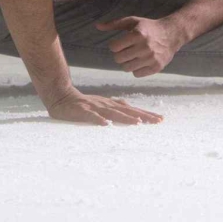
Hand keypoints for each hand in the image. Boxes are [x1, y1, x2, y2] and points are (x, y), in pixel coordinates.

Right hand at [45, 89, 162, 125]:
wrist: (62, 96)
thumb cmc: (83, 103)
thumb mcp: (102, 104)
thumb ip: (115, 107)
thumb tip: (131, 109)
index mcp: (111, 104)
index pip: (132, 109)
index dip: (146, 114)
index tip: (160, 119)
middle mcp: (106, 105)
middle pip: (128, 111)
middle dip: (143, 116)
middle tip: (157, 121)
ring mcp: (95, 107)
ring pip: (113, 113)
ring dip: (126, 118)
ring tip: (138, 123)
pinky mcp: (83, 111)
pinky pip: (92, 117)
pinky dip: (99, 120)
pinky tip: (105, 125)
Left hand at [96, 15, 183, 77]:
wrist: (171, 34)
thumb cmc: (148, 27)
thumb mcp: (132, 21)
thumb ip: (114, 24)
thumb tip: (97, 26)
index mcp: (138, 34)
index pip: (114, 47)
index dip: (114, 45)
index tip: (119, 43)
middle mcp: (144, 47)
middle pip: (119, 59)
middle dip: (119, 54)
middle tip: (126, 50)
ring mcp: (151, 58)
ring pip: (126, 68)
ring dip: (126, 62)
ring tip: (132, 56)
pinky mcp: (156, 67)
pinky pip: (137, 74)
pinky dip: (136, 69)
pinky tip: (140, 61)